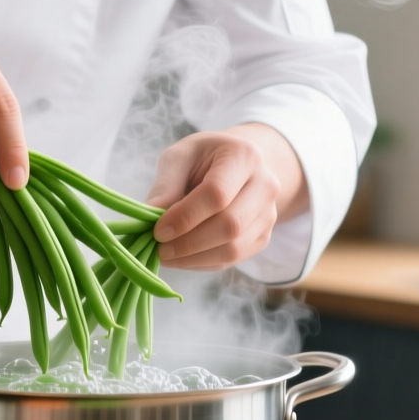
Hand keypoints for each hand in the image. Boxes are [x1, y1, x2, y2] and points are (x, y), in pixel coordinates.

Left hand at [146, 124, 306, 269]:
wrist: (236, 165)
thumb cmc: (203, 158)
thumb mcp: (179, 157)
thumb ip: (166, 185)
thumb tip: (149, 218)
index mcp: (244, 156)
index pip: (218, 194)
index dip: (185, 216)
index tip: (158, 230)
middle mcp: (265, 185)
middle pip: (230, 225)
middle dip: (189, 242)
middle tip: (159, 248)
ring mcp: (269, 214)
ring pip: (233, 248)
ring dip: (194, 258)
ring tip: (167, 254)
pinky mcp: (263, 237)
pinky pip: (233, 259)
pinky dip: (202, 263)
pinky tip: (182, 257)